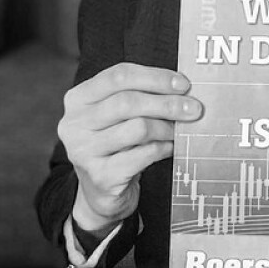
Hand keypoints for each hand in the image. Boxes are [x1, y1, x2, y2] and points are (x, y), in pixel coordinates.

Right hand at [58, 63, 203, 233]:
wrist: (102, 191)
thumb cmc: (117, 142)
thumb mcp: (121, 114)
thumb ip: (142, 94)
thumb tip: (182, 87)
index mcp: (78, 98)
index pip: (119, 76)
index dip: (155, 77)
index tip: (183, 84)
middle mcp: (74, 123)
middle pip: (128, 101)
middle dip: (167, 103)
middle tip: (194, 108)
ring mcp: (83, 151)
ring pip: (138, 127)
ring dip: (167, 127)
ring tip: (178, 131)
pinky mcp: (100, 176)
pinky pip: (143, 155)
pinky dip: (163, 148)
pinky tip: (169, 147)